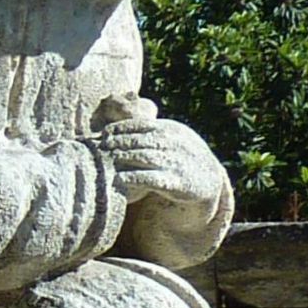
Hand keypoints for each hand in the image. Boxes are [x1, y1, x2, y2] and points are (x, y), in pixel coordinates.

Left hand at [91, 115, 229, 211]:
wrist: (207, 178)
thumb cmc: (179, 155)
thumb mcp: (169, 137)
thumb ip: (148, 132)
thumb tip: (114, 128)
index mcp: (169, 130)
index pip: (140, 125)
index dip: (119, 129)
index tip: (104, 133)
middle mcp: (172, 144)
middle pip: (138, 140)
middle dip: (117, 142)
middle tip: (100, 147)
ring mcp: (174, 162)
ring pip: (144, 157)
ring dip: (123, 157)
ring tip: (106, 160)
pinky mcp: (175, 182)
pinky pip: (152, 178)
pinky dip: (134, 178)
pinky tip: (119, 179)